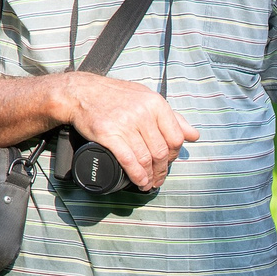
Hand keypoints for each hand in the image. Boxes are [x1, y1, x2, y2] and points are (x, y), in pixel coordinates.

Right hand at [59, 71, 198, 190]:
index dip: (174, 155)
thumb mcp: (147, 99)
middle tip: (159, 178)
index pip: (175, 137)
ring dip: (149, 177)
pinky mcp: (109, 135)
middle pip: (161, 151)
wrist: (82, 92)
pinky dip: (137, 175)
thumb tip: (193, 135)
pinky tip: (139, 181)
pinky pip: (128, 160)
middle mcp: (142, 113)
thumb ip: (172, 117)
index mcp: (155, 104)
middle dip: (162, 170)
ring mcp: (125, 124)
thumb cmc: (115, 96)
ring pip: (146, 159)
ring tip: (148, 183)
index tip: (168, 163)